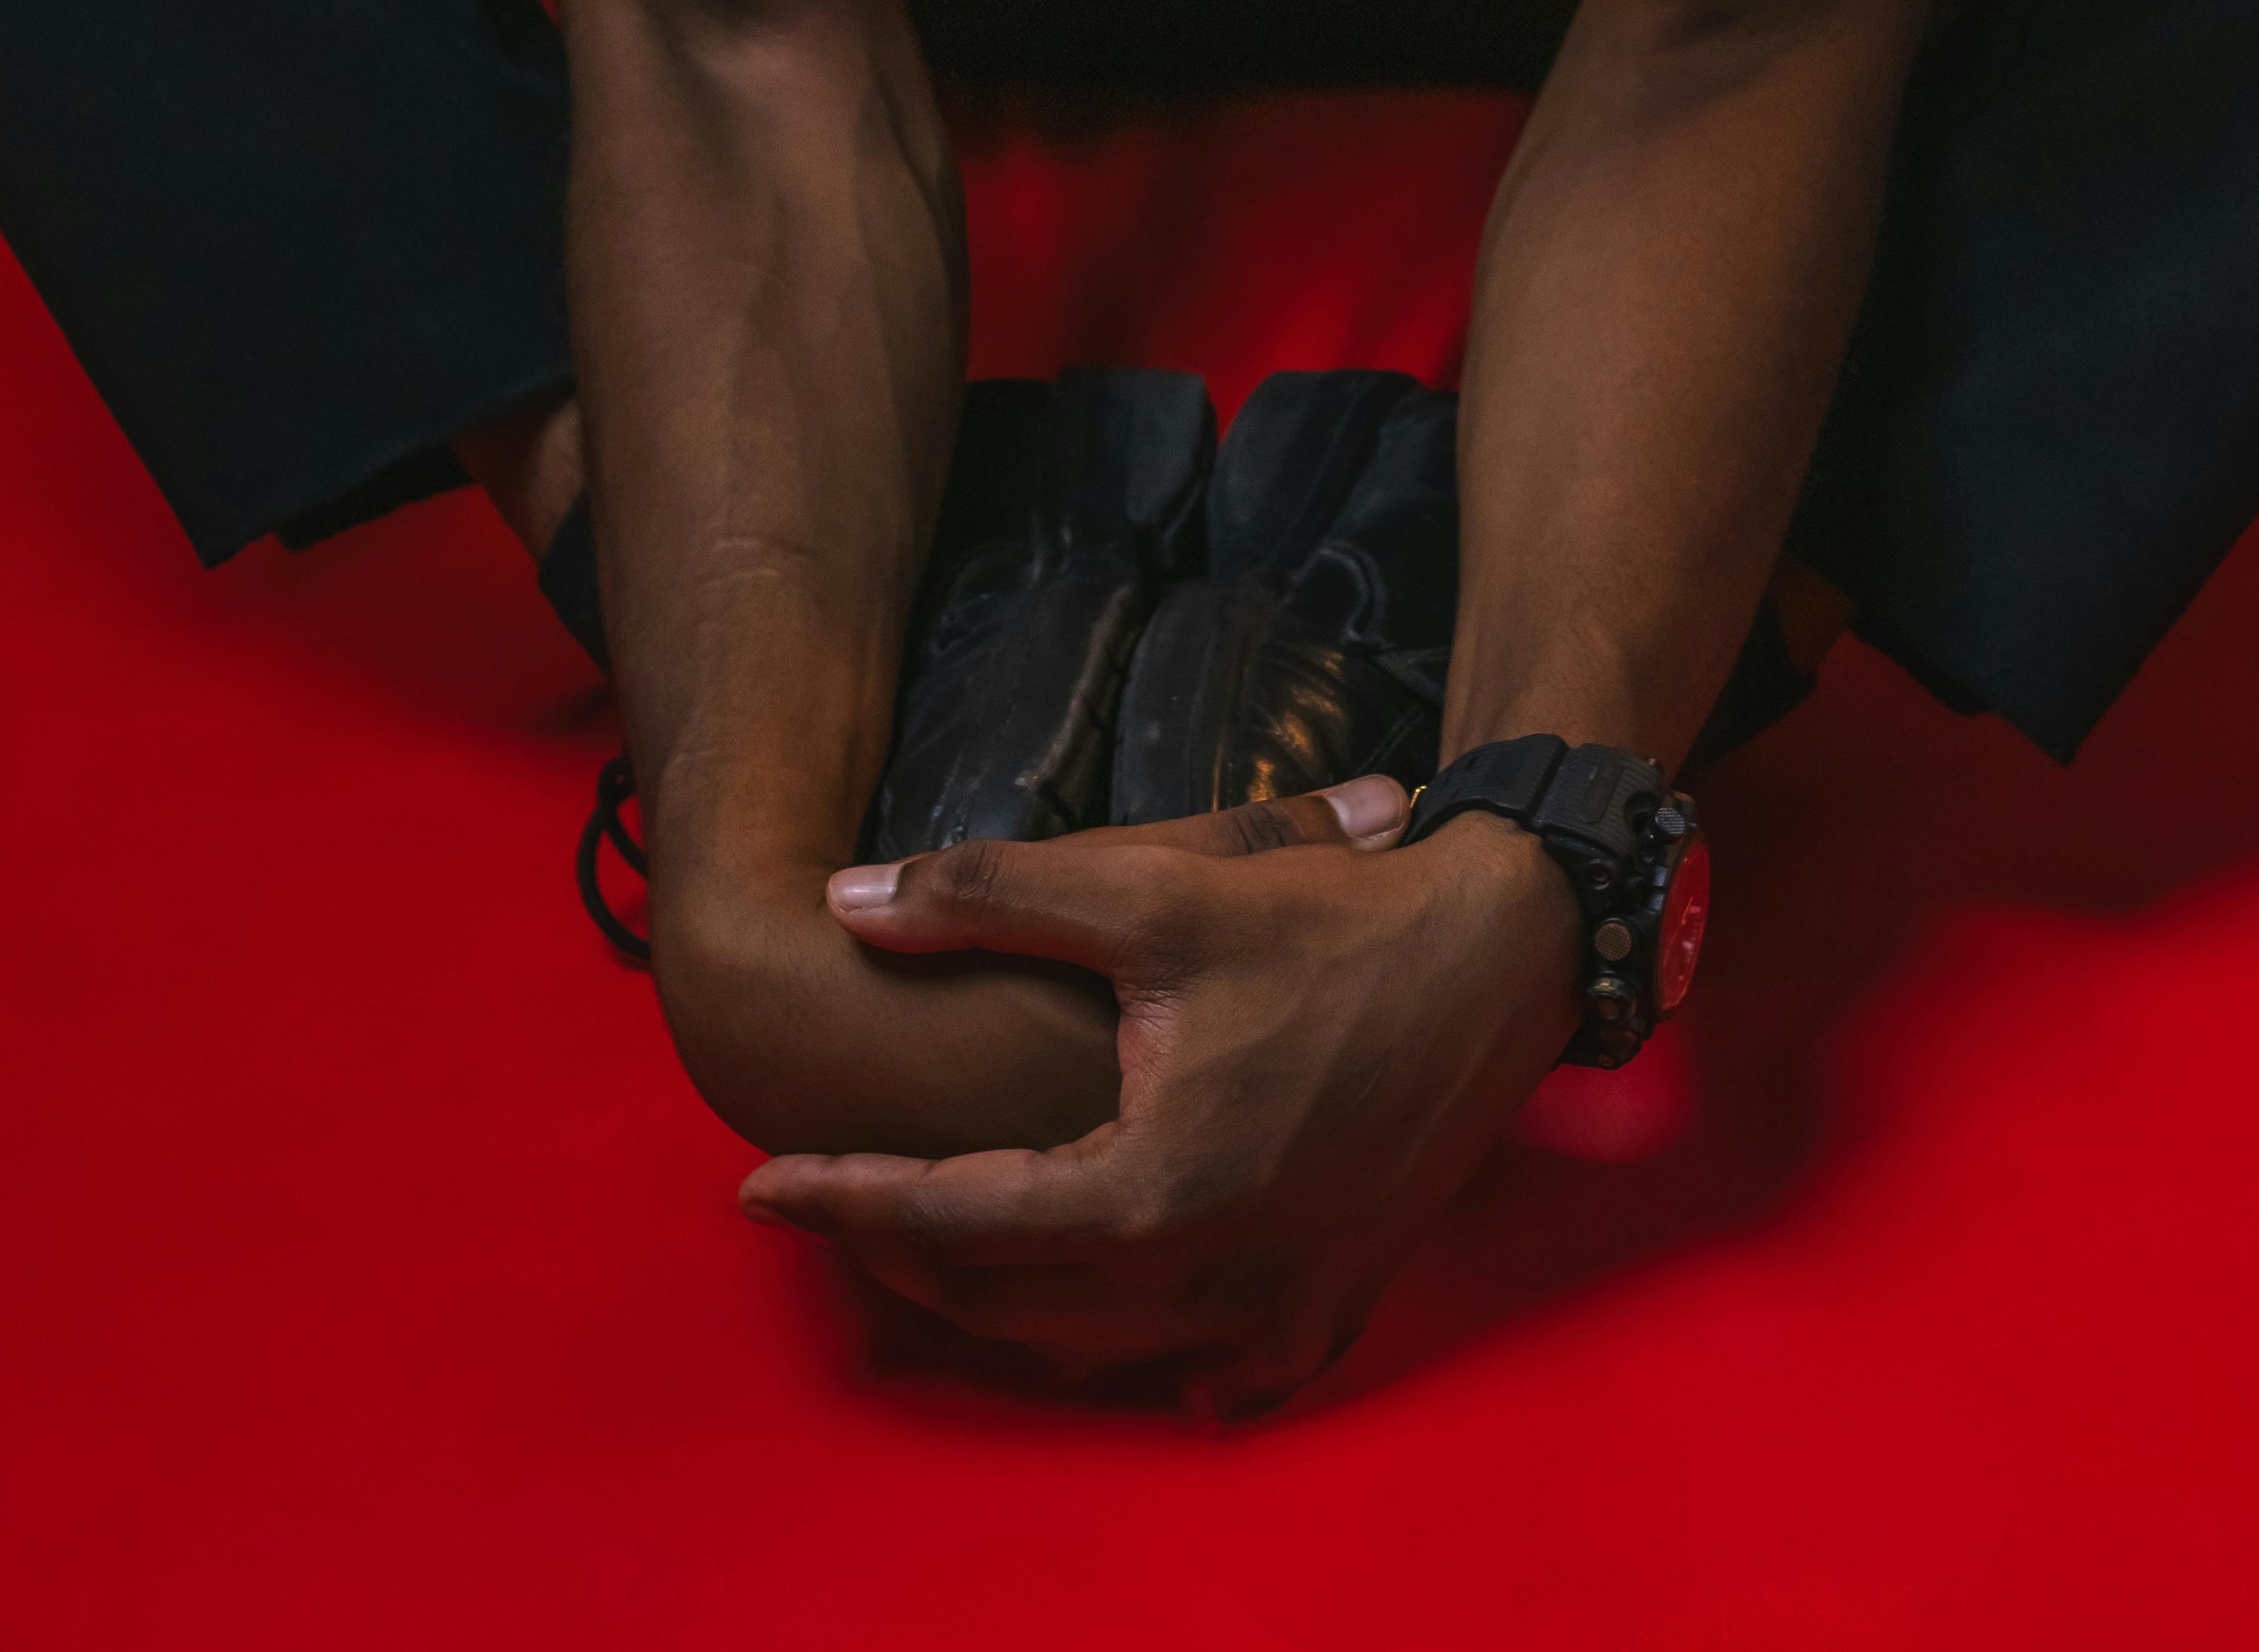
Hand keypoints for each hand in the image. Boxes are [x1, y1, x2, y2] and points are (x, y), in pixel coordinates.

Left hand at [736, 781, 1579, 1411]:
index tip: (756, 1188)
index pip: (954, 1218)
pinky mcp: (1331, 1309)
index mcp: (1154, 1192)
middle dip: (905, 1258)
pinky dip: (1133, 1354)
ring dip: (1001, 1306)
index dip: (843, 1199)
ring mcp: (1280, 1313)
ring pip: (1095, 1350)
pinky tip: (1099, 1327)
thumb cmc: (1329, 917)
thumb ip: (989, 895)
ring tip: (928, 1244)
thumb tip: (847, 902)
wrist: (1501, 953)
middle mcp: (1213, 1281)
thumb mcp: (1152, 885)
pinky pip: (1204, 1373)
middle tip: (829, 1208)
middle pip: (1012, 1307)